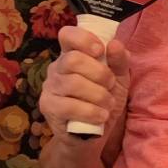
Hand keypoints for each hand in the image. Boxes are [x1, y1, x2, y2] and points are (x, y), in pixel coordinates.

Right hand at [39, 25, 129, 139]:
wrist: (93, 133)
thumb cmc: (105, 99)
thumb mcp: (119, 78)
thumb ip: (120, 60)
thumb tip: (115, 44)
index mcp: (72, 54)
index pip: (67, 34)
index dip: (84, 39)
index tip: (100, 50)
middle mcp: (57, 67)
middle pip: (72, 59)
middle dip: (99, 73)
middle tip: (109, 84)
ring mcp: (50, 87)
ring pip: (73, 83)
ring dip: (98, 95)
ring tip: (108, 103)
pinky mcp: (48, 107)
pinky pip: (69, 106)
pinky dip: (91, 111)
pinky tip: (101, 116)